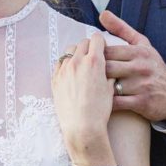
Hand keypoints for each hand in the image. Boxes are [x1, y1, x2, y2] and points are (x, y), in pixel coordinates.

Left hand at [52, 32, 113, 155]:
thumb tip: (106, 66)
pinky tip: (71, 74)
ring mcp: (64, 70)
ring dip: (76, 54)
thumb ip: (108, 72)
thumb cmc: (99, 110)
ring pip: (69, 51)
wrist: (82, 127)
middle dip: (89, 47)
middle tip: (93, 57)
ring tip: (81, 65)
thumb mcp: (110, 89)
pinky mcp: (55, 79)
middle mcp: (77, 62)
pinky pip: (59, 63)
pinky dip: (66, 64)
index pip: (96, 39)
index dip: (101, 43)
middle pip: (82, 43)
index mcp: (94, 62)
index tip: (102, 49)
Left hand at [100, 11, 165, 122]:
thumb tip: (103, 14)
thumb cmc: (152, 66)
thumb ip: (121, 29)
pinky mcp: (142, 102)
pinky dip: (106, 103)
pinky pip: (117, 103)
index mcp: (138, 51)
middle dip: (94, 73)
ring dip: (98, 89)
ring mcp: (142, 85)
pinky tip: (101, 101)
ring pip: (110, 86)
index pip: (107, 51)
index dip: (95, 58)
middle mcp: (141, 67)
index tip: (89, 62)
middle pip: (106, 68)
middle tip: (86, 78)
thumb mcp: (141, 44)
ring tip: (91, 89)